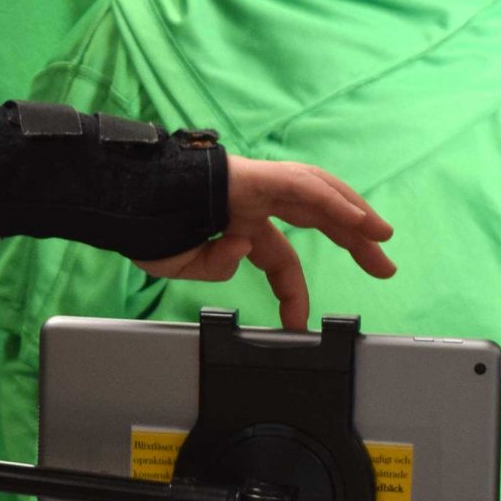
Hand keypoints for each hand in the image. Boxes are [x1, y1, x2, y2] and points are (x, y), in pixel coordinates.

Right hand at [136, 158, 395, 330]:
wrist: (118, 199)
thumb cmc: (140, 224)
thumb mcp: (181, 262)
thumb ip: (214, 264)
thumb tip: (241, 250)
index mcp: (235, 222)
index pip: (277, 255)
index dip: (293, 290)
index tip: (298, 324)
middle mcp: (250, 200)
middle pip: (315, 214)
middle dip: (353, 238)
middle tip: (382, 265)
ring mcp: (252, 184)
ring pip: (318, 192)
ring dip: (355, 215)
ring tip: (383, 237)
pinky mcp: (252, 176)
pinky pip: (302, 187)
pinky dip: (334, 203)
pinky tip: (358, 220)